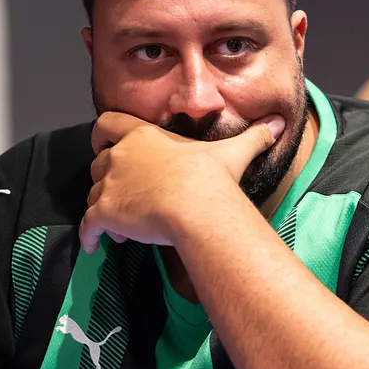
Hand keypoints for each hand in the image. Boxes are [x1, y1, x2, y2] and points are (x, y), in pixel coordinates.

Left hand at [79, 112, 282, 253]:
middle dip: (104, 178)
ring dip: (102, 208)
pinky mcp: (105, 212)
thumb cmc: (211, 178)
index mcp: (143, 136)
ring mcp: (110, 185)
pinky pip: (88, 225)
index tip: (101, 142)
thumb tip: (280, 124)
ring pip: (93, 195)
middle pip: (98, 163)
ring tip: (120, 227)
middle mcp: (121, 156)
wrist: (196, 206)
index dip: (101, 134)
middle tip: (119, 193)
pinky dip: (88, 235)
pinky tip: (93, 245)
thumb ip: (254, 138)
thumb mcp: (233, 153)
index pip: (108, 123)